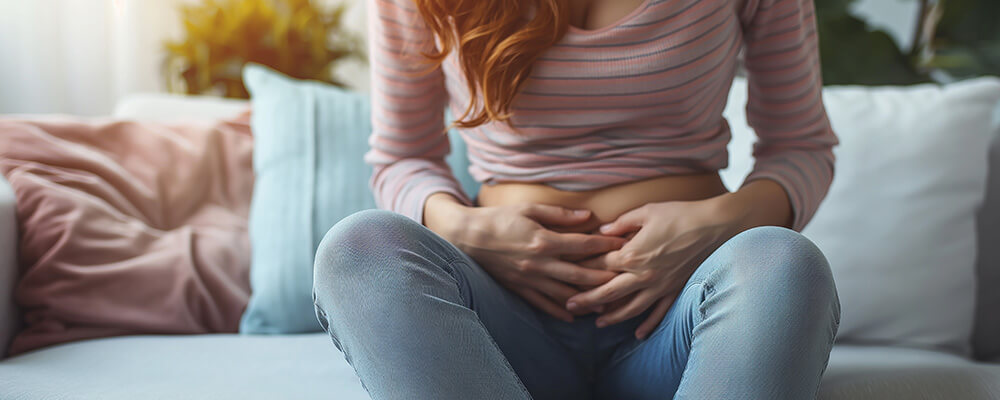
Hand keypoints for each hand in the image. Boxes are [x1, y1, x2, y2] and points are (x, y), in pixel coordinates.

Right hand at [427, 196, 626, 321]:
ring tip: (606, 302)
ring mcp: (530, 279)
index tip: (623, 245)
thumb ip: (559, 215)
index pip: (582, 244)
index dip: (605, 244)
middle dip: (604, 277)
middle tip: (625, 279)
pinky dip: (559, 311)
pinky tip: (573, 316)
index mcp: (543, 241)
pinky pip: (543, 304)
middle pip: (580, 274)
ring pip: (564, 293)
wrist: (467, 237)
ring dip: (587, 299)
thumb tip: (587, 216)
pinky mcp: (519, 288)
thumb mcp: (528, 209)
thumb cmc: (498, 219)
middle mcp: (539, 264)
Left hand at [566, 196, 743, 338]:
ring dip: (611, 317)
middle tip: (569, 306)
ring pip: (630, 308)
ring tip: (597, 323)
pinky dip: (648, 325)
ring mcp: (659, 286)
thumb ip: (621, 223)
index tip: (566, 273)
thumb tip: (602, 231)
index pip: (598, 265)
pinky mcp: (675, 290)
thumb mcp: (646, 212)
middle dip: (586, 301)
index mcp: (632, 253)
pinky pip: (658, 313)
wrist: (715, 226)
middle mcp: (642, 275)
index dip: (580, 269)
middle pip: (607, 292)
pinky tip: (637, 334)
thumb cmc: (680, 214)